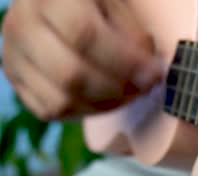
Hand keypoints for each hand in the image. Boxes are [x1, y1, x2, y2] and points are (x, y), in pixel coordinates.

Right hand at [2, 0, 161, 119]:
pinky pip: (50, 111)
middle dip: (117, 90)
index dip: (124, 61)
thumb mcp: (118, 3)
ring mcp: (13, 53)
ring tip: (128, 94)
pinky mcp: (15, 78)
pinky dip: (84, 112)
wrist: (58, 8)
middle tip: (144, 88)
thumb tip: (146, 72)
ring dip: (104, 106)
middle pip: (69, 75)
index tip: (154, 74)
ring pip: (59, 101)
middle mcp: (22, 23)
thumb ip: (132, 32)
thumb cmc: (98, 5)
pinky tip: (105, 98)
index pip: (83, 34)